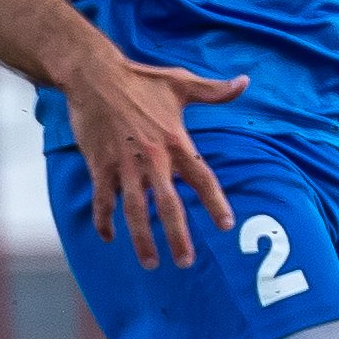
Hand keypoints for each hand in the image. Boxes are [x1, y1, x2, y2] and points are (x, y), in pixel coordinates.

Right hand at [59, 49, 244, 266]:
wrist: (94, 76)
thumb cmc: (140, 80)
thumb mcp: (181, 83)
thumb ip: (214, 91)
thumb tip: (245, 82)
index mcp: (176, 142)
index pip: (202, 178)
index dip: (215, 203)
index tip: (225, 226)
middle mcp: (152, 158)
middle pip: (169, 206)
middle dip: (178, 236)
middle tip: (186, 262)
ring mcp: (124, 165)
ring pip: (135, 211)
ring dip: (142, 240)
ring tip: (151, 263)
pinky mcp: (99, 165)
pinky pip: (103, 200)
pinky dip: (104, 220)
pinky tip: (108, 237)